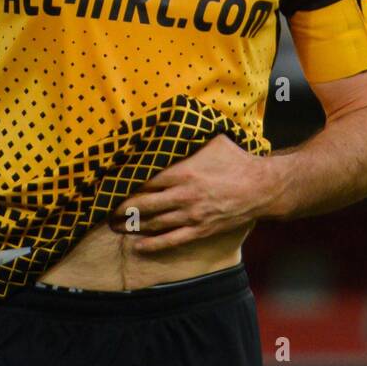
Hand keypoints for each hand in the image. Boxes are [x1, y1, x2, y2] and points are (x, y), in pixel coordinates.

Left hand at [108, 134, 281, 252]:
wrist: (261, 188)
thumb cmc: (236, 161)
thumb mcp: (213, 141)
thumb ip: (191, 136)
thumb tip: (175, 120)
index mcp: (183, 172)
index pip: (146, 180)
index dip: (126, 184)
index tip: (111, 185)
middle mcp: (183, 196)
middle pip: (144, 204)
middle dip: (122, 208)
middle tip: (105, 210)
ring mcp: (191, 215)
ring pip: (154, 223)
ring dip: (132, 226)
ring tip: (115, 226)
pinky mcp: (200, 230)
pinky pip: (171, 240)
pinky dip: (153, 244)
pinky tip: (137, 245)